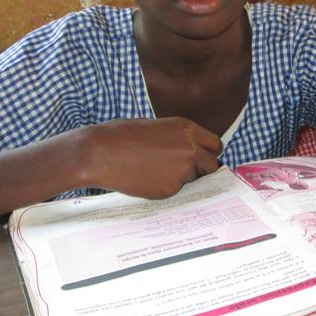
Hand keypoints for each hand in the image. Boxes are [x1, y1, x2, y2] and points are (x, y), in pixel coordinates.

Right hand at [79, 118, 221, 198]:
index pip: (215, 144)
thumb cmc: (123, 136)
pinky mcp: (170, 189)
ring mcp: (182, 171)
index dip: (208, 151)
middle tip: (184, 168)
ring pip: (192, 178)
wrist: (101, 153)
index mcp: (188, 129)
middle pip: (211, 165)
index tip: (202, 156)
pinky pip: (175, 189)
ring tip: (154, 169)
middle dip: (202, 167)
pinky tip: (146, 178)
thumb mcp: (158, 126)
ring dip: (181, 177)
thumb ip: (179, 138)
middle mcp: (190, 149)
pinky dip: (165, 186)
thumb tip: (192, 150)